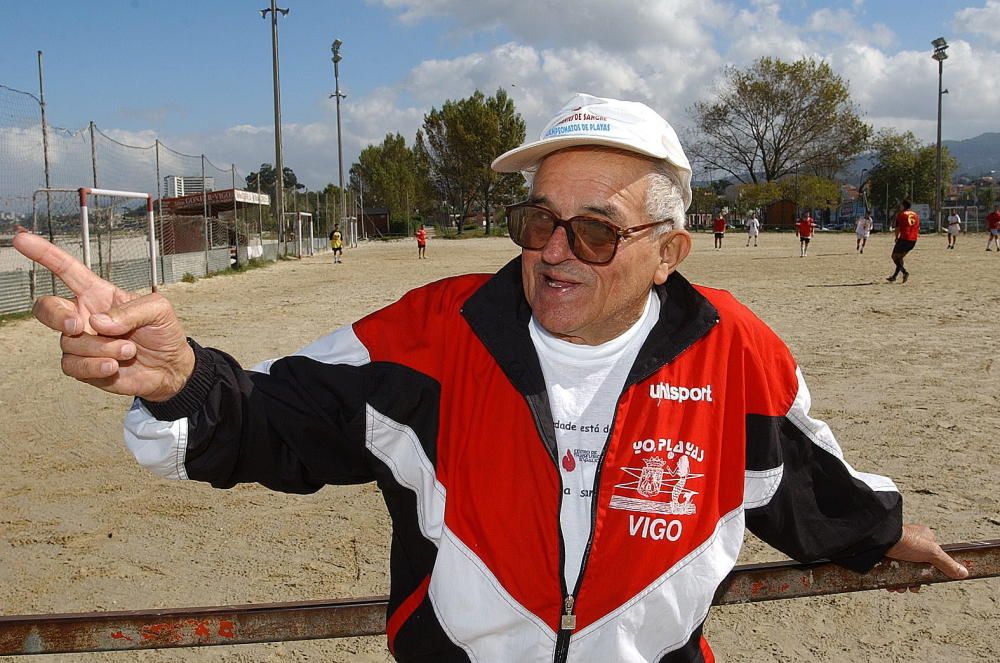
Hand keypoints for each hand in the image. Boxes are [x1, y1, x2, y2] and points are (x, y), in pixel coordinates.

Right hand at [12, 228, 193, 401]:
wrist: (170, 368)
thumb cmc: (163, 333)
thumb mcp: (158, 310)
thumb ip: (131, 310)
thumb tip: (97, 322)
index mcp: (98, 294)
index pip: (66, 270)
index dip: (44, 254)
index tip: (22, 240)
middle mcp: (84, 316)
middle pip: (47, 309)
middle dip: (57, 317)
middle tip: (78, 325)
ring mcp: (81, 341)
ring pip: (68, 342)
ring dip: (100, 348)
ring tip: (128, 350)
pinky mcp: (83, 366)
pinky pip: (72, 365)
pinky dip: (93, 366)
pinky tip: (113, 366)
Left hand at [884, 523, 967, 591]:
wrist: (879, 540)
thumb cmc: (906, 541)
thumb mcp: (932, 552)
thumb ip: (947, 564)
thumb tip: (964, 573)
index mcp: (924, 537)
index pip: (933, 556)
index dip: (932, 570)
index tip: (929, 579)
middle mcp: (911, 542)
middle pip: (918, 566)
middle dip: (915, 580)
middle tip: (912, 587)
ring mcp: (897, 548)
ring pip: (904, 570)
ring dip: (903, 582)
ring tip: (900, 588)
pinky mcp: (885, 554)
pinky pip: (891, 570)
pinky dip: (892, 579)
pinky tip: (891, 585)